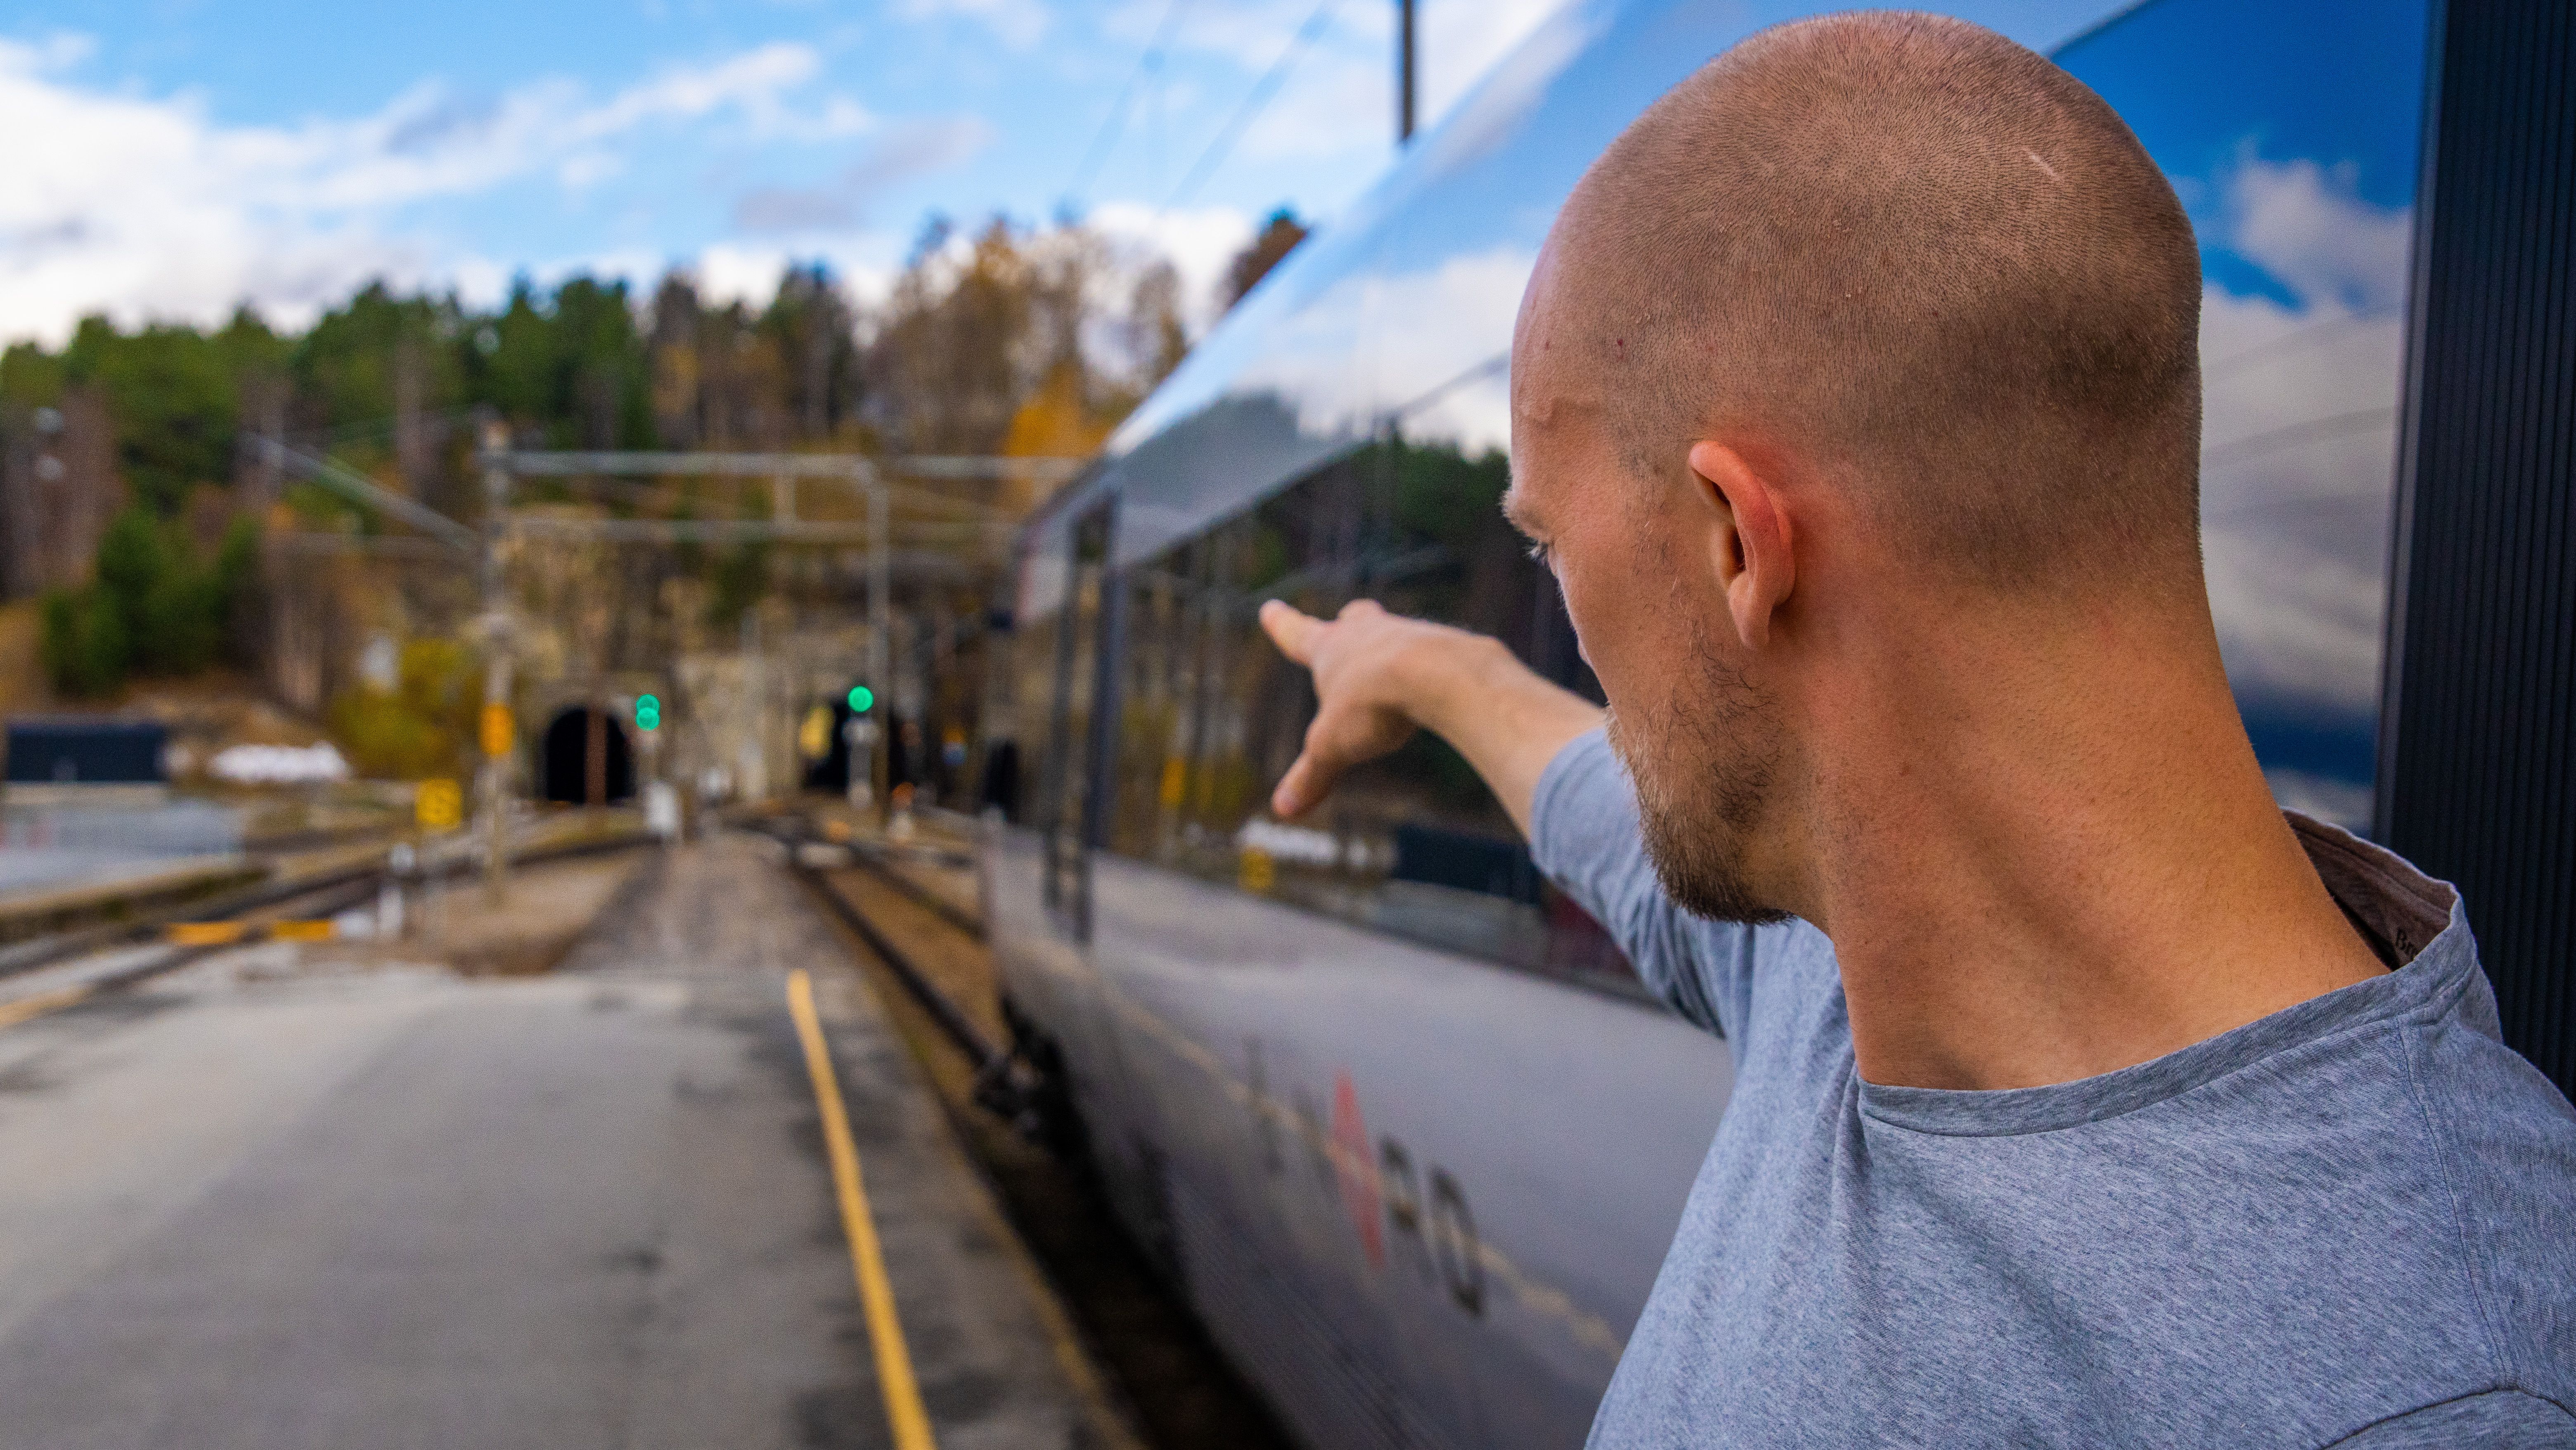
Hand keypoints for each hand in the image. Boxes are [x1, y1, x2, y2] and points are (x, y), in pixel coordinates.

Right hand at [1259, 598, 1459, 817]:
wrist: (1440, 676)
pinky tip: (1442, 689)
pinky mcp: (1448, 645)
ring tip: (1398, 674)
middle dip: (1348, 623)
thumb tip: (1283, 808)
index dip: (1282, 626)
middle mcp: (1369, 632)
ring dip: (1394, 650)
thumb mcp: (1333, 747)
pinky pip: (1440, 655)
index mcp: (1330, 649)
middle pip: (1355, 619)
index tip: (1270, 609)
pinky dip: (1434, 669)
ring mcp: (1410, 633)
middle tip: (1347, 617)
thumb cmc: (1374, 705)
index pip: (1297, 635)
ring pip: (1398, 635)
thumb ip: (1311, 776)